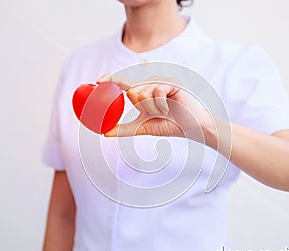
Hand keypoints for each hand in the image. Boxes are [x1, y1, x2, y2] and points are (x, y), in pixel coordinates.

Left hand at [97, 75, 214, 139]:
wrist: (190, 127)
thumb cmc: (168, 125)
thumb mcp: (142, 127)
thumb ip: (124, 129)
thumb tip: (105, 133)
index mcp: (142, 92)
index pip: (123, 83)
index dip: (111, 79)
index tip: (98, 82)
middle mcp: (150, 84)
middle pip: (133, 90)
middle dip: (142, 105)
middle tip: (155, 112)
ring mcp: (161, 81)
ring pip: (144, 93)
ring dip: (153, 108)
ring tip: (165, 111)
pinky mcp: (171, 82)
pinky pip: (157, 93)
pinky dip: (161, 105)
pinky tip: (170, 108)